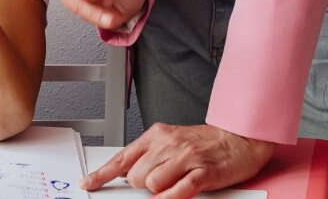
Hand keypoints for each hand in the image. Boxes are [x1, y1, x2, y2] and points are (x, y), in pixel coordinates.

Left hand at [82, 124, 276, 198]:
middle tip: (162, 179)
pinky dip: (172, 197)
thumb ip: (149, 156)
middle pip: (136, 177)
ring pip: (152, 185)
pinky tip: (176, 193)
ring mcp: (186, 158)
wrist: (239, 138)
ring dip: (160, 191)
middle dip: (143, 185)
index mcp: (157, 135)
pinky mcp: (203, 172)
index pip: (122, 158)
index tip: (88, 184)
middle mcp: (169, 144)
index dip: (102, 175)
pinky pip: (178, 191)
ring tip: (176, 182)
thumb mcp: (171, 141)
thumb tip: (127, 174)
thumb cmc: (205, 143)